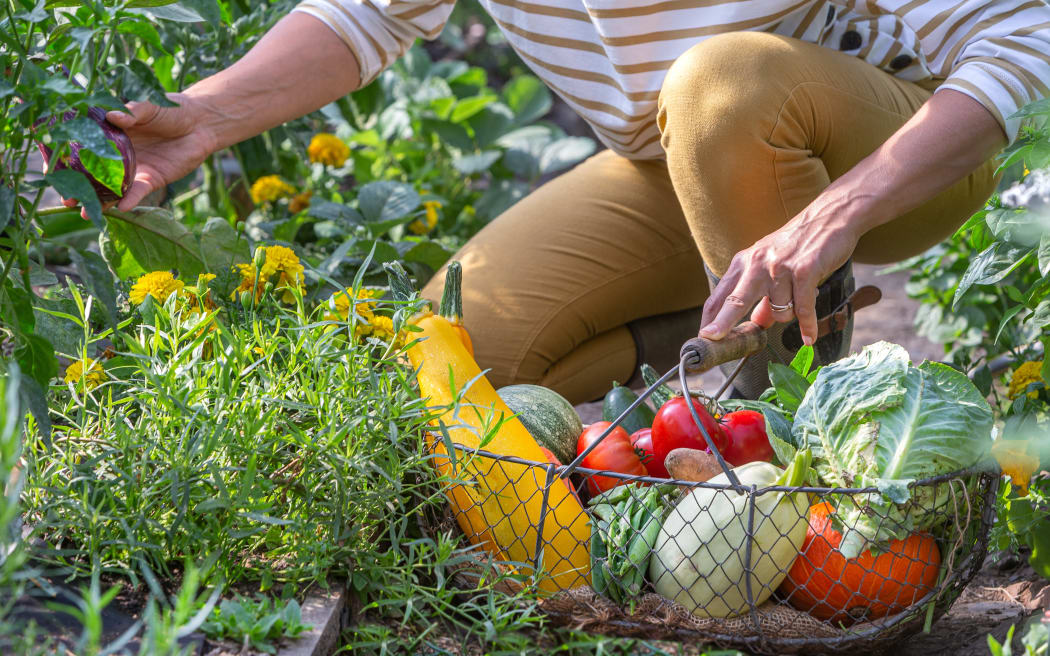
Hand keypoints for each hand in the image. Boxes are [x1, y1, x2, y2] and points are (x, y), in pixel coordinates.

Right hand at [60, 92, 218, 216]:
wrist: (201, 124)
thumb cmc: (171, 110)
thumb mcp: (149, 107)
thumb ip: (132, 112)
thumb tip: (113, 116)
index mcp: (109, 135)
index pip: (83, 148)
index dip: (67, 159)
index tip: (52, 170)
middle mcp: (118, 155)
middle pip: (93, 174)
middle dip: (78, 187)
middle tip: (65, 198)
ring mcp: (134, 169)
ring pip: (111, 188)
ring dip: (98, 201)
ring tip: (83, 211)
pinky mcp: (152, 179)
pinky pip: (138, 192)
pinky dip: (130, 200)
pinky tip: (121, 207)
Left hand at [698, 208, 859, 345]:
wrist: (830, 216)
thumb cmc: (799, 243)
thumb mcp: (772, 266)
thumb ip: (763, 297)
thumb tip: (758, 324)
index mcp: (744, 263)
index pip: (720, 295)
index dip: (710, 319)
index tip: (704, 338)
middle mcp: (757, 264)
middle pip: (734, 301)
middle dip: (722, 323)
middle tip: (710, 339)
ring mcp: (780, 267)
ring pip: (779, 312)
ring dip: (790, 314)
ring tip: (800, 297)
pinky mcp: (804, 271)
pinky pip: (803, 308)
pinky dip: (807, 325)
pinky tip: (809, 337)